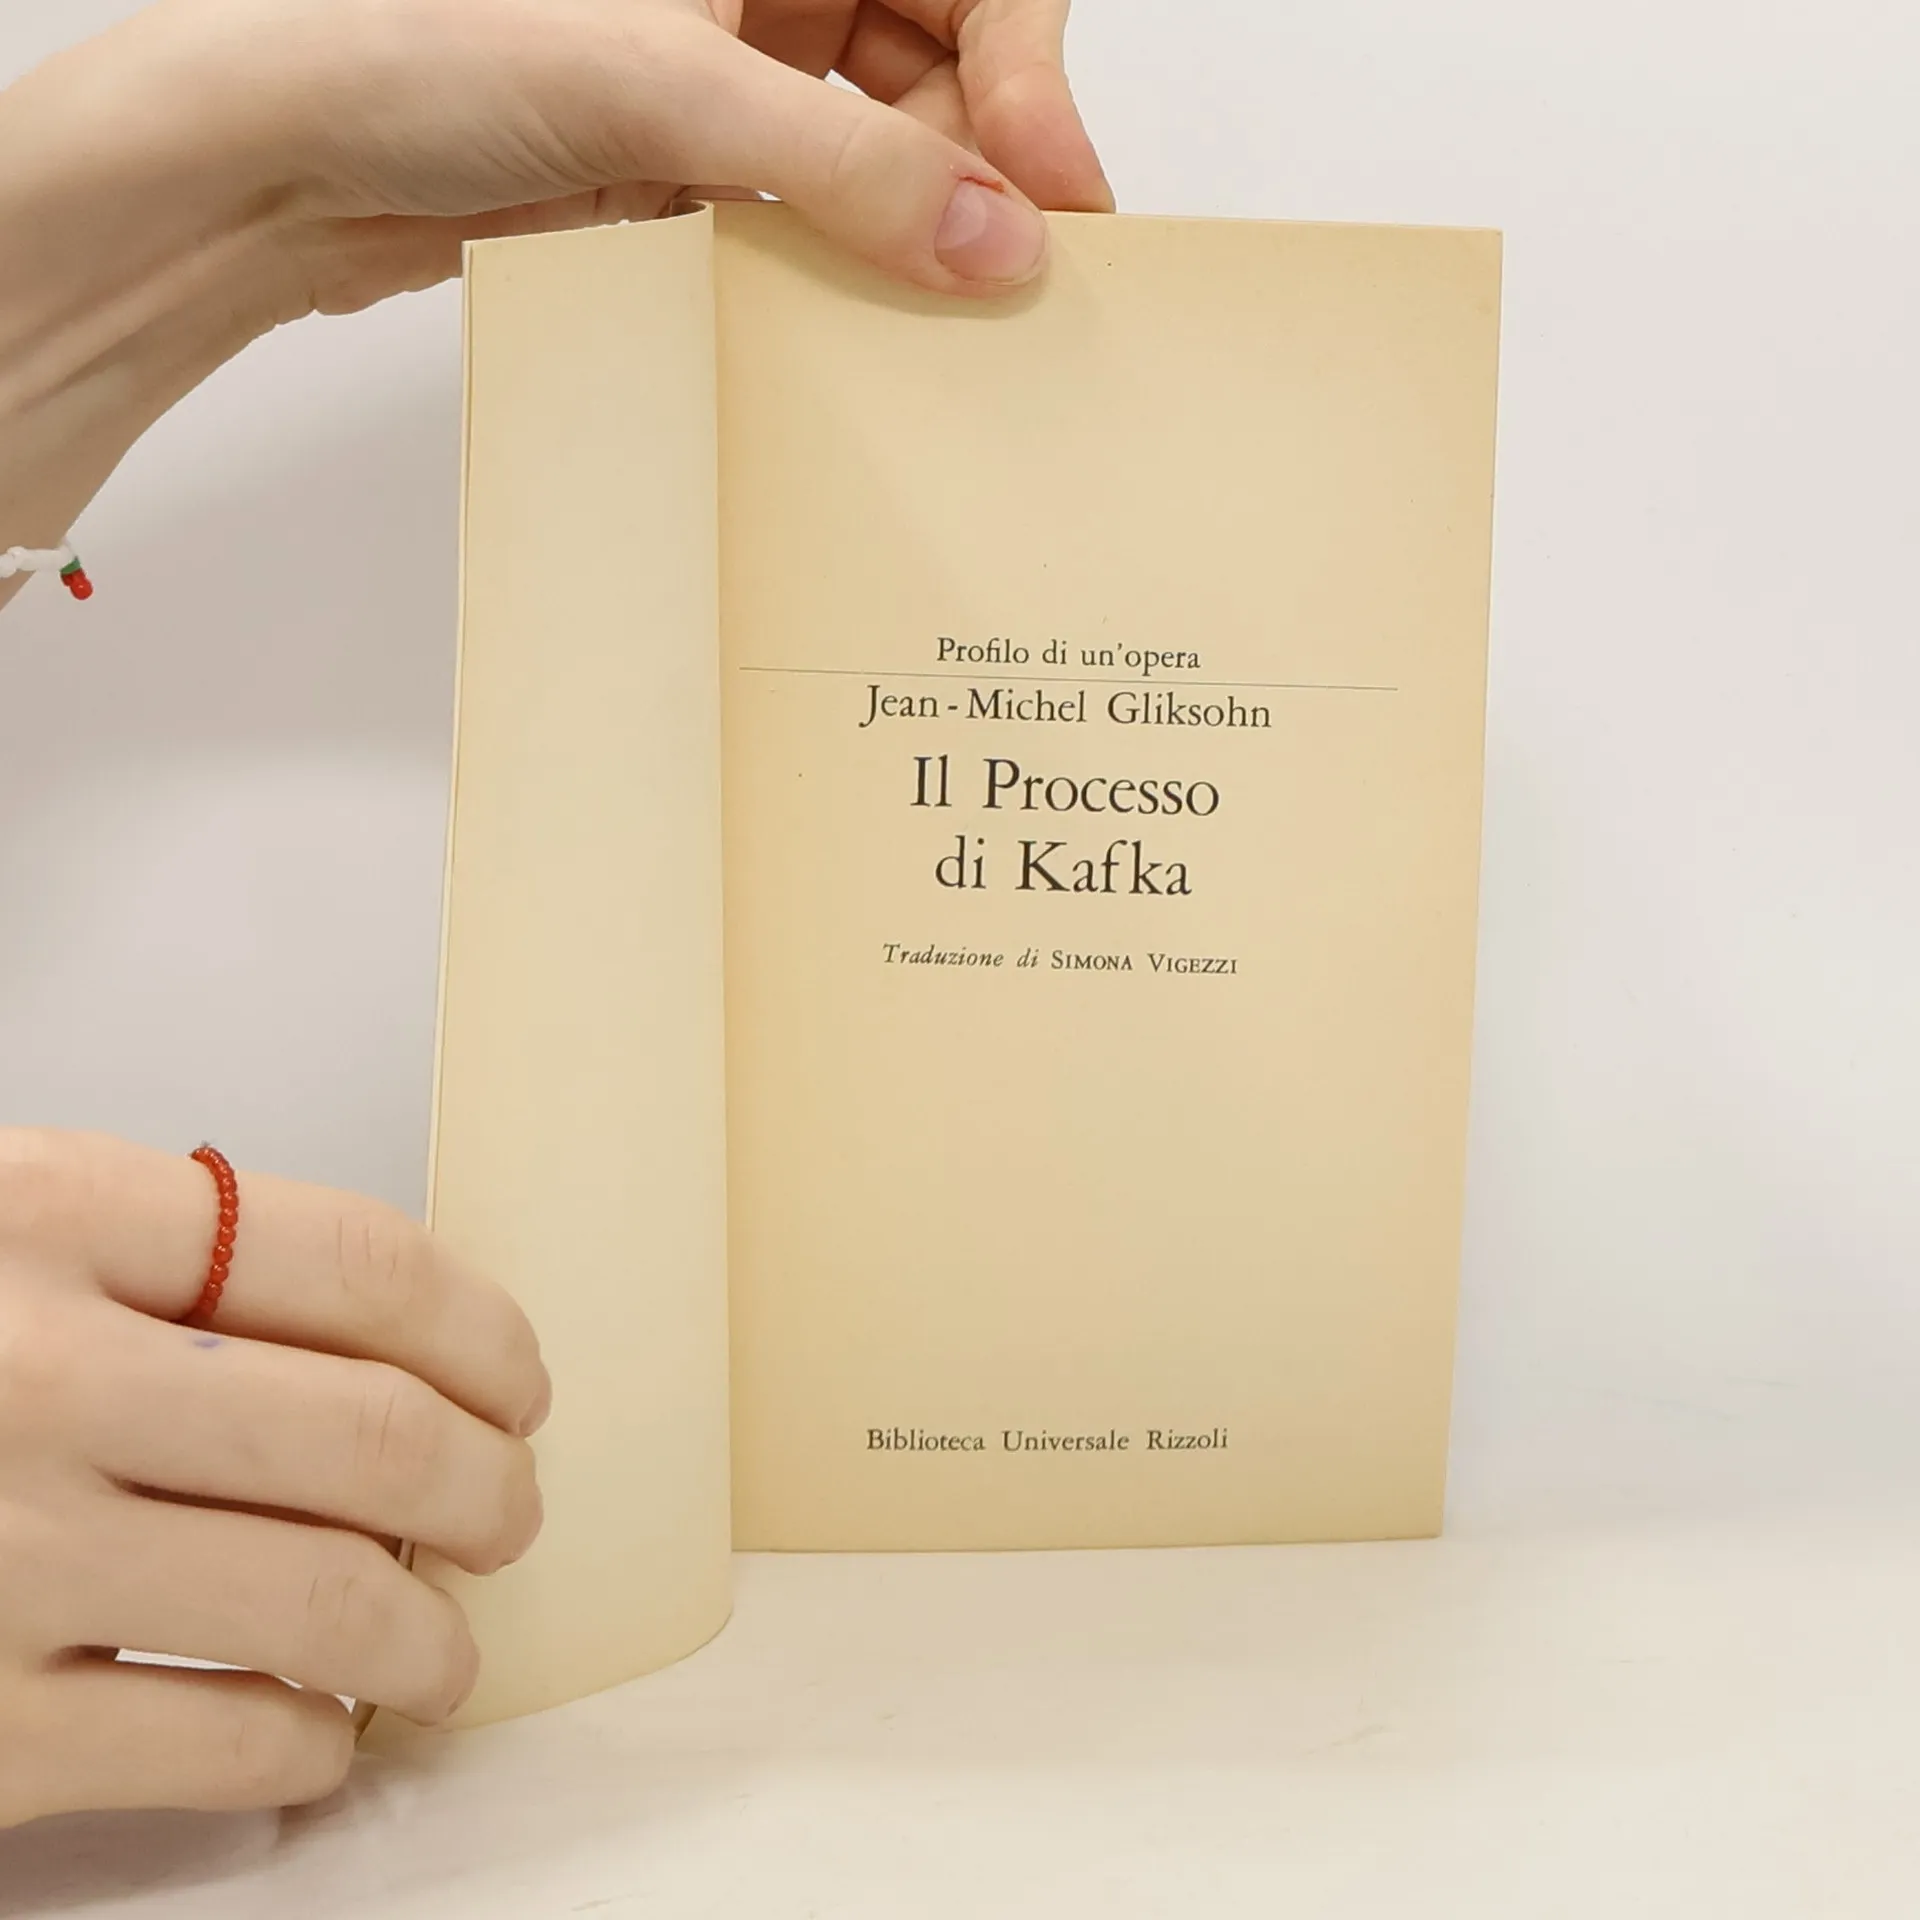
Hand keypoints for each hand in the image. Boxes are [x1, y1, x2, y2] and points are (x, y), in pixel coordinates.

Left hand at [0, 0, 1107, 601]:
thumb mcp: (661, 88)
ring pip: (888, 147)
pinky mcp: (698, 166)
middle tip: (1009, 272)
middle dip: (985, 158)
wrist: (281, 153)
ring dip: (920, 227)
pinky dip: (846, 267)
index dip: (1025, 64)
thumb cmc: (411, 42)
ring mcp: (730, 76)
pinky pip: (816, 214)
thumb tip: (999, 241)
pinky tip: (859, 318)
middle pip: (943, 56)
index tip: (1049, 183)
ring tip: (934, 311)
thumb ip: (849, 165)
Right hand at [0, 1131, 547, 1824]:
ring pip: (326, 1601)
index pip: (359, 1263)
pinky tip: (319, 1732)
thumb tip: (392, 1355)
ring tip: (444, 1644)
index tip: (520, 1385)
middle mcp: (31, 1377)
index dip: (482, 1334)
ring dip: (431, 1634)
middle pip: (374, 1436)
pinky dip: (308, 1746)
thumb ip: (162, 1265)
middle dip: (488, 1489)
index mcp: (45, 1218)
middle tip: (507, 1513)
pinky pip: (216, 1745)